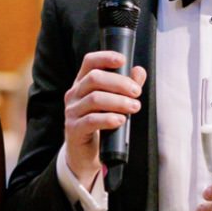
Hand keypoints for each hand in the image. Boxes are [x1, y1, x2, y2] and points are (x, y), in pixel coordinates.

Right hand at [63, 50, 146, 189]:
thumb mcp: (114, 103)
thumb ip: (127, 87)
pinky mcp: (74, 129)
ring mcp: (72, 111)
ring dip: (118, 101)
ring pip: (94, 99)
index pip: (89, 62)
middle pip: (94, 79)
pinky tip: (120, 120)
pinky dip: (108, 119)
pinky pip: (91, 120)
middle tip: (137, 92)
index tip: (123, 60)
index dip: (105, 57)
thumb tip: (139, 71)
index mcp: (83, 83)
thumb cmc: (101, 123)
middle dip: (119, 83)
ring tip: (134, 107)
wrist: (85, 153)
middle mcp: (74, 94)